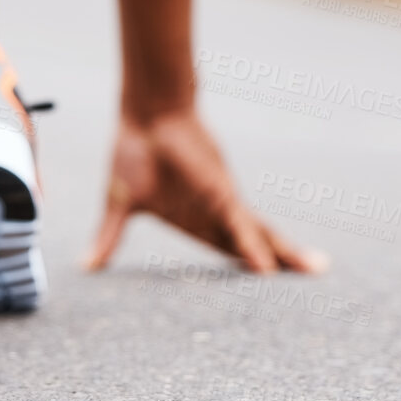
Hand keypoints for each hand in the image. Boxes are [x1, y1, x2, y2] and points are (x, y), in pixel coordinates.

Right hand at [84, 108, 326, 273]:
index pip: (227, 248)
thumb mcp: (119, 204)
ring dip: (284, 254)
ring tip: (314, 270)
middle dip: (281, 260)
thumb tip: (86, 266)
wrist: (143, 114)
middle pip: (254, 242)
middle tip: (315, 274)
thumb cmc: (133, 151)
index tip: (266, 286)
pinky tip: (266, 270)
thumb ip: (108, 238)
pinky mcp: (220, 192)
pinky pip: (238, 226)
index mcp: (195, 218)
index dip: (246, 265)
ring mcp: (221, 201)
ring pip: (258, 234)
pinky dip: (252, 247)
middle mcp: (215, 212)